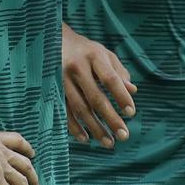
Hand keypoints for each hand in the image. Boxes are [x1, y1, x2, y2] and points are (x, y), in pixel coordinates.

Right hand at [61, 24, 137, 146]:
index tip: (131, 113)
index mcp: (93, 56)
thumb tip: (133, 92)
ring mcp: (62, 79)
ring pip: (80, 108)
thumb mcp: (105, 54)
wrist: (54, 41)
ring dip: (94, 128)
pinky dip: (74, 127)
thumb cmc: (86, 51)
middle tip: (124, 135)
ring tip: (108, 142)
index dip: (121, 96)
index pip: (110, 79)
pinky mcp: (52, 90)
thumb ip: (119, 72)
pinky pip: (64, 112)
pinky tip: (86, 138)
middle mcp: (77, 67)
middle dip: (111, 119)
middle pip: (95, 98)